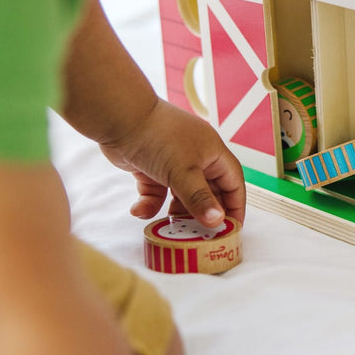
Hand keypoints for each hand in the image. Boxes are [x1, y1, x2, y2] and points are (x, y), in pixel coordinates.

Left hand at [100, 99, 245, 226]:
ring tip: (171, 229)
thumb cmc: (158, 137)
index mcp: (213, 153)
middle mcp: (196, 157)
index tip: (231, 230)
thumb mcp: (183, 171)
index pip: (233, 183)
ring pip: (182, 195)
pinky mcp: (151, 167)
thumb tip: (217, 221)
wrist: (119, 118)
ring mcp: (173, 162)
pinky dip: (150, 204)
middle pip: (208, 192)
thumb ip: (200, 199)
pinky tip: (139, 210)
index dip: (234, 206)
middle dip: (203, 213)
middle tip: (200, 235)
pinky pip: (156, 192)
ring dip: (176, 212)